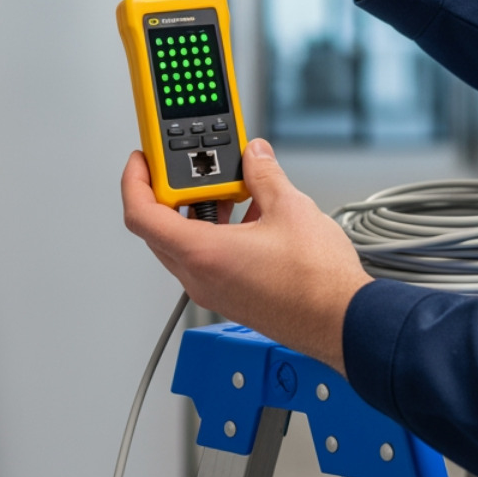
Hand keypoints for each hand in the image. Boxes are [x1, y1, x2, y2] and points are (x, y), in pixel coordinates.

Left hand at [120, 138, 372, 372]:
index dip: (135, 180)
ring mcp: (215, 291)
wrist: (342, 320)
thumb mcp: (290, 208)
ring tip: (228, 189)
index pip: (142, 215)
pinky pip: (207, 260)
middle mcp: (200, 277)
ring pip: (185, 245)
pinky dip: (216, 233)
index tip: (142, 160)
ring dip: (198, 213)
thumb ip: (264, 175)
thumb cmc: (317, 282)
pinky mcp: (232, 298)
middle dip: (171, 193)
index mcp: (202, 253)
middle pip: (159, 229)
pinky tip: (249, 216)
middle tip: (190, 169)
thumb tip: (254, 155)